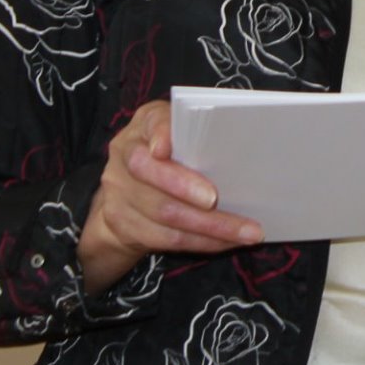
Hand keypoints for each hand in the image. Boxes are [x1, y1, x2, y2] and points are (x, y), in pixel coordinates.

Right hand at [79, 100, 262, 292]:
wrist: (124, 197)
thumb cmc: (170, 157)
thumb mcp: (180, 135)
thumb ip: (199, 137)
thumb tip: (237, 149)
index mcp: (144, 125)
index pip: (151, 123)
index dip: (160, 134)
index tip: (166, 148)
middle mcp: (125, 155)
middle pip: (149, 172)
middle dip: (185, 188)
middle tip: (217, 199)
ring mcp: (118, 191)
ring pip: (163, 212)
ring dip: (209, 226)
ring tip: (245, 231)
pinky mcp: (123, 223)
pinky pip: (166, 238)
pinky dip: (201, 241)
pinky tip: (226, 242)